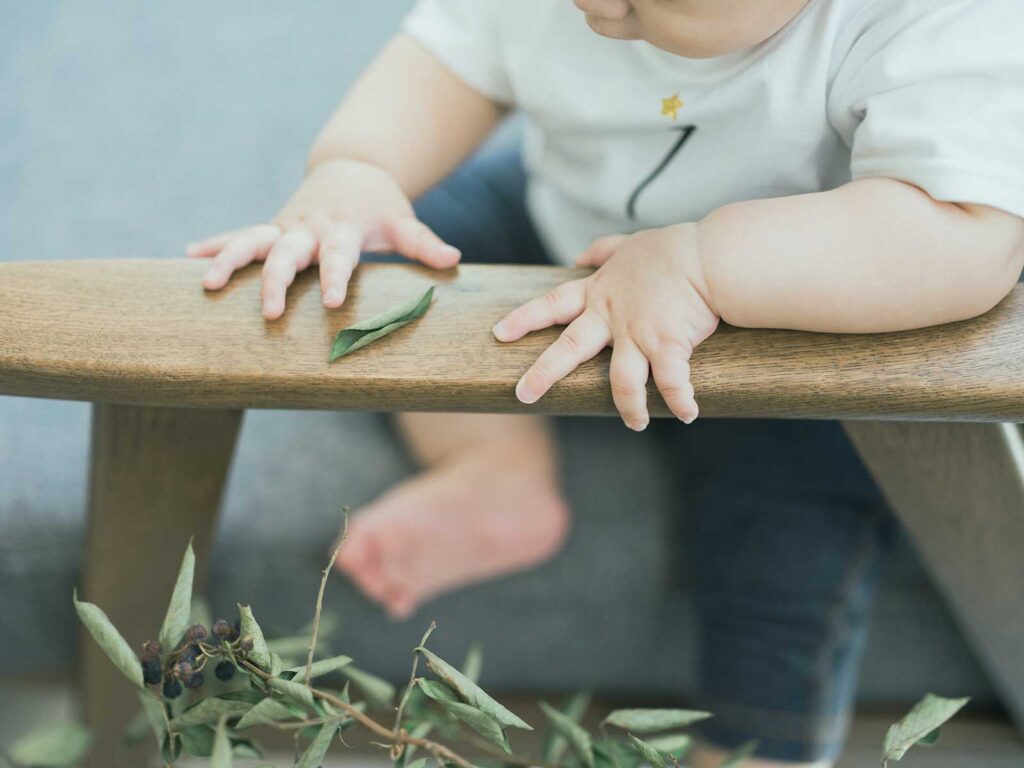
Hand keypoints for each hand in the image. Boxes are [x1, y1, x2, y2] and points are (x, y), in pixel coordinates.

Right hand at [186, 159, 460, 318]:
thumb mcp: (404, 222)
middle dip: (275, 281)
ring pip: (252, 241)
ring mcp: (285, 226)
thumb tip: (453, 260)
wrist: (354, 168)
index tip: (334, 304)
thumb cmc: (381, 206)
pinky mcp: (271, 228)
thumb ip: (425, 243)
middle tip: (267, 312)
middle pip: (288, 254)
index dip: (337, 277)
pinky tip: (188, 258)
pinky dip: (214, 245)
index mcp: (342, 229)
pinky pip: (238, 235)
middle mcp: (309, 227)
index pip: (339, 256)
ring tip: (206, 284)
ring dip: (229, 261)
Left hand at [492, 224, 719, 429]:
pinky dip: (679, 401)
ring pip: (621, 381)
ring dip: (629, 407)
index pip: (552, 305)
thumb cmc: (674, 249)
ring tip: (634, 423)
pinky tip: (687, 414)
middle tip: (523, 395)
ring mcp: (638, 333)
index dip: (524, 319)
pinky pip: (671, 383)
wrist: (709, 256)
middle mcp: (612, 316)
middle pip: (569, 348)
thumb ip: (603, 251)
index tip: (499, 333)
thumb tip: (578, 257)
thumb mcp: (630, 245)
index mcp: (600, 293)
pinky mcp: (668, 344)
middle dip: (543, 374)